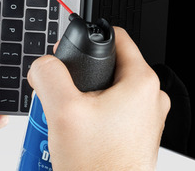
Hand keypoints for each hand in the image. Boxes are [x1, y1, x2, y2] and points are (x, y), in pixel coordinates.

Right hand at [28, 27, 170, 170]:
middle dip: (79, 80)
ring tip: (65, 123)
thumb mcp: (62, 110)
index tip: (69, 55)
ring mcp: (145, 121)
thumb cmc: (99, 168)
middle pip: (107, 68)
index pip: (115, 37)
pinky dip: (91, 122)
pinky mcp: (136, 138)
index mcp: (142, 82)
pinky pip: (111, 117)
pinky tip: (74, 139)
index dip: (86, 42)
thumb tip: (43, 63)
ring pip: (107, 94)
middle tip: (63, 100)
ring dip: (82, 104)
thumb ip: (49, 74)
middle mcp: (150, 99)